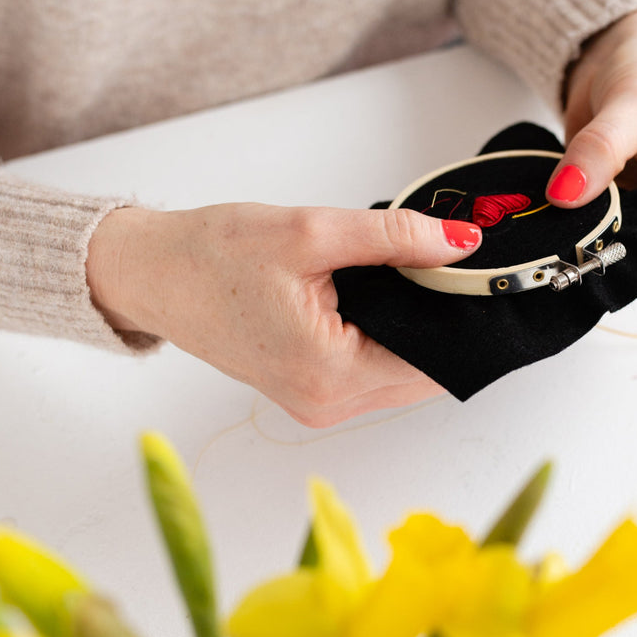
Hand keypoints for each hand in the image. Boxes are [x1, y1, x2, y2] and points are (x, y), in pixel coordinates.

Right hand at [86, 205, 481, 426]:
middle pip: (423, 372)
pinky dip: (392, 341)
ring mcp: (317, 404)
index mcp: (329, 372)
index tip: (482, 277)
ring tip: (420, 277)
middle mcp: (326, 403)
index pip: (433, 358)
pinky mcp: (310, 393)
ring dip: (419, 333)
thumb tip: (460, 245)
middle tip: (455, 268)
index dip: (463, 315)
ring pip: (402, 376)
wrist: (154, 273)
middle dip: (445, 324)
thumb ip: (395, 238)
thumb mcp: (311, 232)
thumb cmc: (213, 256)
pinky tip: (390, 301)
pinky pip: (374, 375)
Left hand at [546, 10, 636, 298]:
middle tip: (562, 234)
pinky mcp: (607, 213)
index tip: (598, 247)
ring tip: (553, 218)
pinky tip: (547, 212)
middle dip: (602, 260)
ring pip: (607, 260)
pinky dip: (562, 230)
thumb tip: (566, 194)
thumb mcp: (633, 105)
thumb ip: (602, 149)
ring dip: (577, 246)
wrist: (618, 53)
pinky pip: (582, 237)